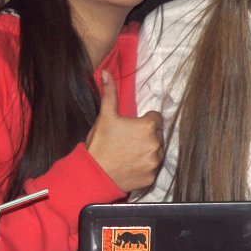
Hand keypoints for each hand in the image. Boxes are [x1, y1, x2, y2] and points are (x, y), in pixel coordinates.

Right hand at [86, 70, 164, 192]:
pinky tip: (131, 165)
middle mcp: (156, 144)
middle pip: (158, 135)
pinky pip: (153, 168)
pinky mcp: (152, 177)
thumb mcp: (105, 117)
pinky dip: (145, 166)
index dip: (145, 121)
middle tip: (129, 140)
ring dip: (148, 150)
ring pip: (157, 151)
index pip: (156, 118)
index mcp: (148, 126)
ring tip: (130, 153)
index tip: (133, 127)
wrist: (92, 175)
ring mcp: (155, 162)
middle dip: (147, 135)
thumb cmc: (99, 144)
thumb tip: (106, 73)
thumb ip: (110, 94)